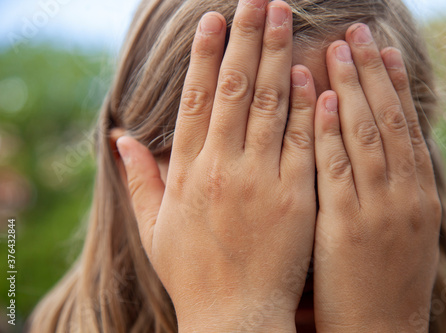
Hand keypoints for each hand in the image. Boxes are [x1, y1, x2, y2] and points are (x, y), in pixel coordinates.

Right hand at [117, 0, 317, 330]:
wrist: (235, 317)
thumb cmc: (194, 273)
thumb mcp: (155, 228)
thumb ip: (139, 179)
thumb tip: (120, 139)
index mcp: (189, 173)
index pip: (197, 100)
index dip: (205, 56)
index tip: (214, 19)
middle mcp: (223, 168)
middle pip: (235, 90)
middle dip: (247, 39)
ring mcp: (262, 180)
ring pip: (270, 105)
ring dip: (277, 57)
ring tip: (284, 16)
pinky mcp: (296, 197)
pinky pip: (301, 142)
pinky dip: (305, 105)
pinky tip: (310, 73)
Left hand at [313, 24, 441, 331]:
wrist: (379, 332)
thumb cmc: (381, 283)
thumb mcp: (398, 230)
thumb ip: (387, 188)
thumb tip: (370, 151)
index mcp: (418, 194)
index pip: (404, 126)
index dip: (394, 84)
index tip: (381, 48)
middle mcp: (406, 194)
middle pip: (389, 119)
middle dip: (374, 72)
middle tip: (359, 30)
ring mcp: (380, 208)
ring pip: (367, 135)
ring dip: (353, 87)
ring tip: (340, 46)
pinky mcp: (348, 226)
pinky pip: (339, 168)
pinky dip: (331, 131)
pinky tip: (320, 98)